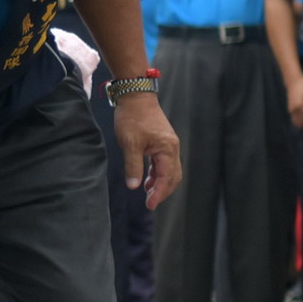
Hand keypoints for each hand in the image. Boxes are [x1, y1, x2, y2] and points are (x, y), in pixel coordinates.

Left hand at [113, 91, 180, 208]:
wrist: (135, 96)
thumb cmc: (132, 118)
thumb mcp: (129, 144)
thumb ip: (133, 166)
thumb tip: (134, 187)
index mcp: (167, 149)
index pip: (166, 177)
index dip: (159, 193)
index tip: (150, 205)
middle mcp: (172, 148)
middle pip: (173, 176)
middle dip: (163, 191)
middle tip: (150, 203)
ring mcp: (168, 145)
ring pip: (169, 170)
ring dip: (160, 183)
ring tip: (147, 194)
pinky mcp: (162, 142)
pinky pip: (163, 163)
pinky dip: (157, 174)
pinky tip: (146, 180)